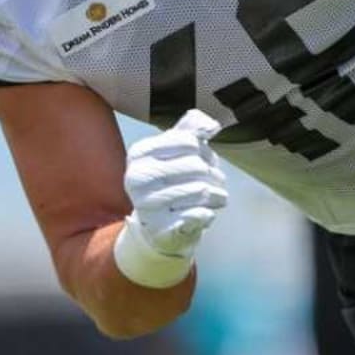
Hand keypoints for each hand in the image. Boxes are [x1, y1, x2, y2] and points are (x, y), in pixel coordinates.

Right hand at [114, 110, 226, 286]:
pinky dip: (209, 212)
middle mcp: (137, 178)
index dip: (203, 149)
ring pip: (202, 190)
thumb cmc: (171, 181)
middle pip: (197, 166)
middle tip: (213, 179)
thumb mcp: (176, 150)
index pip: (188, 141)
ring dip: (217, 193)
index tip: (201, 158)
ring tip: (213, 196)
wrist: (158, 226)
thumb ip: (191, 129)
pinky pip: (200, 214)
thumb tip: (210, 125)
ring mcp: (147, 205)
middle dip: (213, 172)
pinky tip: (204, 213)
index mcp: (139, 154)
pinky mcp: (162, 229)